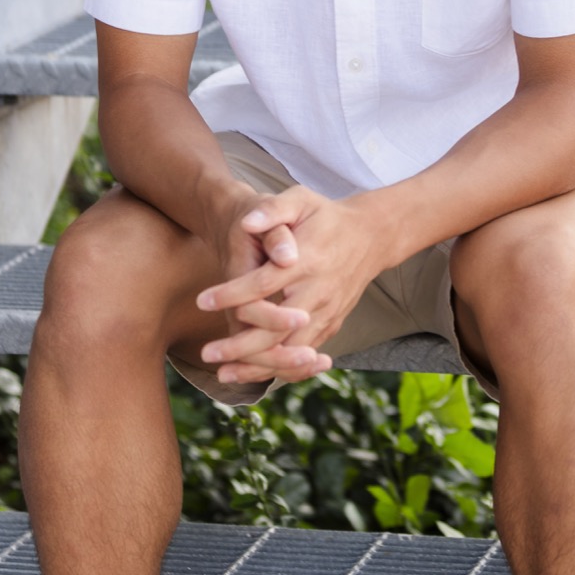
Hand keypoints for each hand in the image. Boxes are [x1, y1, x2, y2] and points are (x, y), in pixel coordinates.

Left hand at [197, 189, 322, 384]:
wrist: (371, 236)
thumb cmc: (326, 216)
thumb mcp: (301, 200)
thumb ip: (273, 209)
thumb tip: (246, 222)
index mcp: (307, 261)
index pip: (264, 283)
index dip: (232, 294)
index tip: (203, 301)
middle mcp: (318, 292)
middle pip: (277, 329)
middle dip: (240, 345)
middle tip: (207, 353)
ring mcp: (328, 312)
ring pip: (292, 350)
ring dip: (258, 366)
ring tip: (224, 374)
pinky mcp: (332, 324)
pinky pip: (305, 354)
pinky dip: (279, 368)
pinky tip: (253, 374)